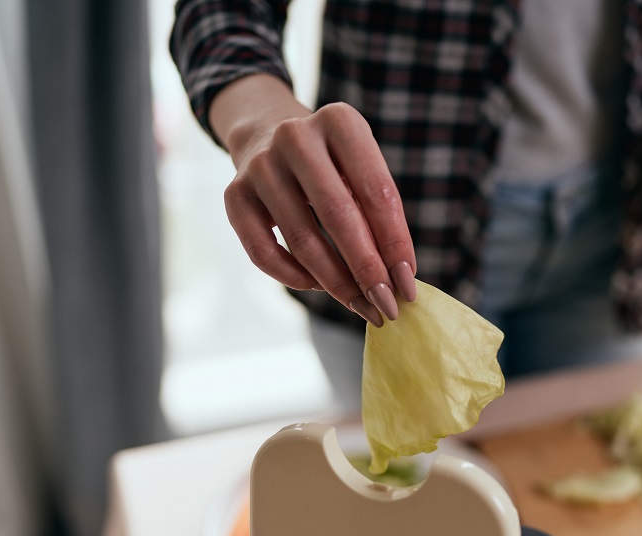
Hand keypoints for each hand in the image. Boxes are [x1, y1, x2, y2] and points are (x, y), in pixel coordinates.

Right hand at [210, 74, 416, 326]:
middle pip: (339, 216)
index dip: (395, 243)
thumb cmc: (332, 165)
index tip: (408, 284)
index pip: (377, 191)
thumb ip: (379, 216)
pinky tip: (317, 285)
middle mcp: (296, 136)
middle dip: (367, 270)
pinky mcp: (234, 194)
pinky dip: (294, 278)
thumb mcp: (361, 170)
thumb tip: (397, 280)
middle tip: (387, 306)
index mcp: (340, 122)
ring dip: (335, 283)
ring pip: (302, 241)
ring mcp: (260, 165)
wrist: (267, 134)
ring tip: (359, 304)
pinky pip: (264, 252)